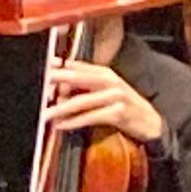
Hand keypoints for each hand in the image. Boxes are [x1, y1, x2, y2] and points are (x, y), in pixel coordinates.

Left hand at [46, 55, 162, 149]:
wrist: (151, 122)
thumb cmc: (124, 107)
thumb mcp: (106, 92)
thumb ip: (85, 88)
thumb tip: (58, 89)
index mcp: (104, 73)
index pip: (76, 66)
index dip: (57, 67)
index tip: (40, 67)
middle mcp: (110, 80)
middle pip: (76, 78)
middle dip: (55, 81)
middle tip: (38, 84)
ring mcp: (115, 96)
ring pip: (81, 100)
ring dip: (60, 108)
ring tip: (45, 114)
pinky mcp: (118, 113)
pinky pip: (91, 117)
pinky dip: (74, 122)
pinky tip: (61, 125)